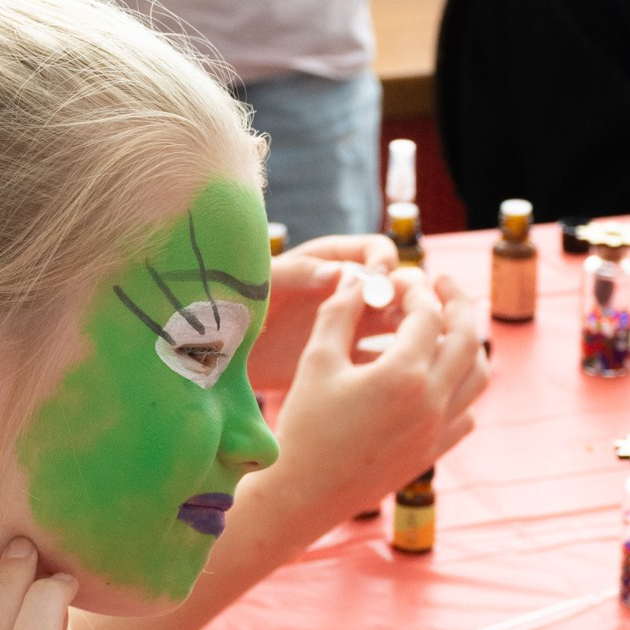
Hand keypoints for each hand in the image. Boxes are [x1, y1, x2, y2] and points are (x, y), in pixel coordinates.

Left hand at [248, 234, 400, 391]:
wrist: (219, 357)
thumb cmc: (233, 307)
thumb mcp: (261, 284)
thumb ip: (297, 274)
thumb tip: (340, 272)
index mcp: (330, 261)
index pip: (375, 252)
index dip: (385, 264)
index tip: (382, 282)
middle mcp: (348, 291)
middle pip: (395, 287)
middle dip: (408, 298)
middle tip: (409, 319)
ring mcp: (351, 326)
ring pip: (396, 323)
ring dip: (410, 331)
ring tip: (410, 348)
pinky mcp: (346, 360)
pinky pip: (379, 360)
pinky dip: (394, 365)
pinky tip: (395, 377)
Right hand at [260, 262, 486, 524]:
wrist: (302, 494)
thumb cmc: (303, 425)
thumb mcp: (316, 360)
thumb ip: (339, 312)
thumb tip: (358, 279)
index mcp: (403, 374)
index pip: (428, 314)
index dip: (417, 289)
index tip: (402, 279)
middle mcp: (431, 402)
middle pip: (467, 339)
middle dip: (457, 304)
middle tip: (440, 284)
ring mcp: (437, 431)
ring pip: (476, 377)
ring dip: (467, 345)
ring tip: (445, 329)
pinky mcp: (432, 453)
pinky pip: (466, 414)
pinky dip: (460, 389)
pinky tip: (435, 380)